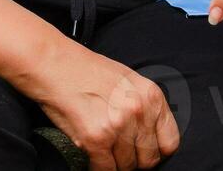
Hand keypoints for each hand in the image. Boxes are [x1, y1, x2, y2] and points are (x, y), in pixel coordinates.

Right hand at [22, 42, 180, 170]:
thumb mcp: (127, 80)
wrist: (52, 63)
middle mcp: (138, 110)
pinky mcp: (96, 138)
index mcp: (151, 95)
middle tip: (118, 152)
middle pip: (148, 159)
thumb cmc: (85, 70)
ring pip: (126, 167)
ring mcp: (118, 125)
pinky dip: (98, 168)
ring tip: (102, 150)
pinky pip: (105, 169)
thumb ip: (144, 107)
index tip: (143, 151)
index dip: (156, 151)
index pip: (170, 142)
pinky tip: (91, 156)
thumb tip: (150, 137)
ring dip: (114, 163)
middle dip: (134, 160)